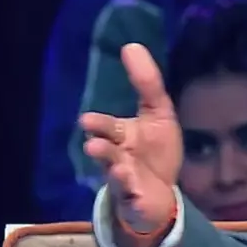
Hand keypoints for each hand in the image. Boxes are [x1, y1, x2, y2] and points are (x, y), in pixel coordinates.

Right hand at [81, 44, 182, 234]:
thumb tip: (131, 45)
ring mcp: (125, 181)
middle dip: (99, 148)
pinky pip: (132, 199)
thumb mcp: (158, 114)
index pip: (108, 127)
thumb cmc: (155, 150)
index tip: (86, 121)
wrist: (161, 193)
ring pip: (116, 175)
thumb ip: (147, 83)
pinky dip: (132, 195)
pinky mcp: (135, 201)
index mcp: (120, 136)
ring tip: (115, 166)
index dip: (100, 124)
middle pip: (105, 152)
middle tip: (92, 143)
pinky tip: (133, 191)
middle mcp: (117, 157)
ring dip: (113, 170)